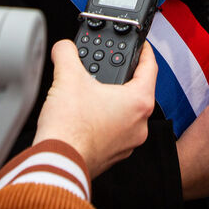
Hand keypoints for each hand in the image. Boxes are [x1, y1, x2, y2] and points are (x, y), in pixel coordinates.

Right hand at [33, 40, 157, 178]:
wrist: (57, 162)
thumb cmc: (70, 129)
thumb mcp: (67, 77)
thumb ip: (66, 53)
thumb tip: (64, 48)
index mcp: (139, 102)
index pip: (150, 67)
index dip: (144, 51)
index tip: (140, 46)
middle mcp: (139, 124)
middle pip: (137, 90)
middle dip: (121, 76)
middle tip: (108, 66)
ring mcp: (128, 142)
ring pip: (125, 112)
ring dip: (110, 100)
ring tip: (91, 91)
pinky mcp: (113, 155)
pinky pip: (114, 130)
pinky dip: (103, 120)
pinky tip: (85, 115)